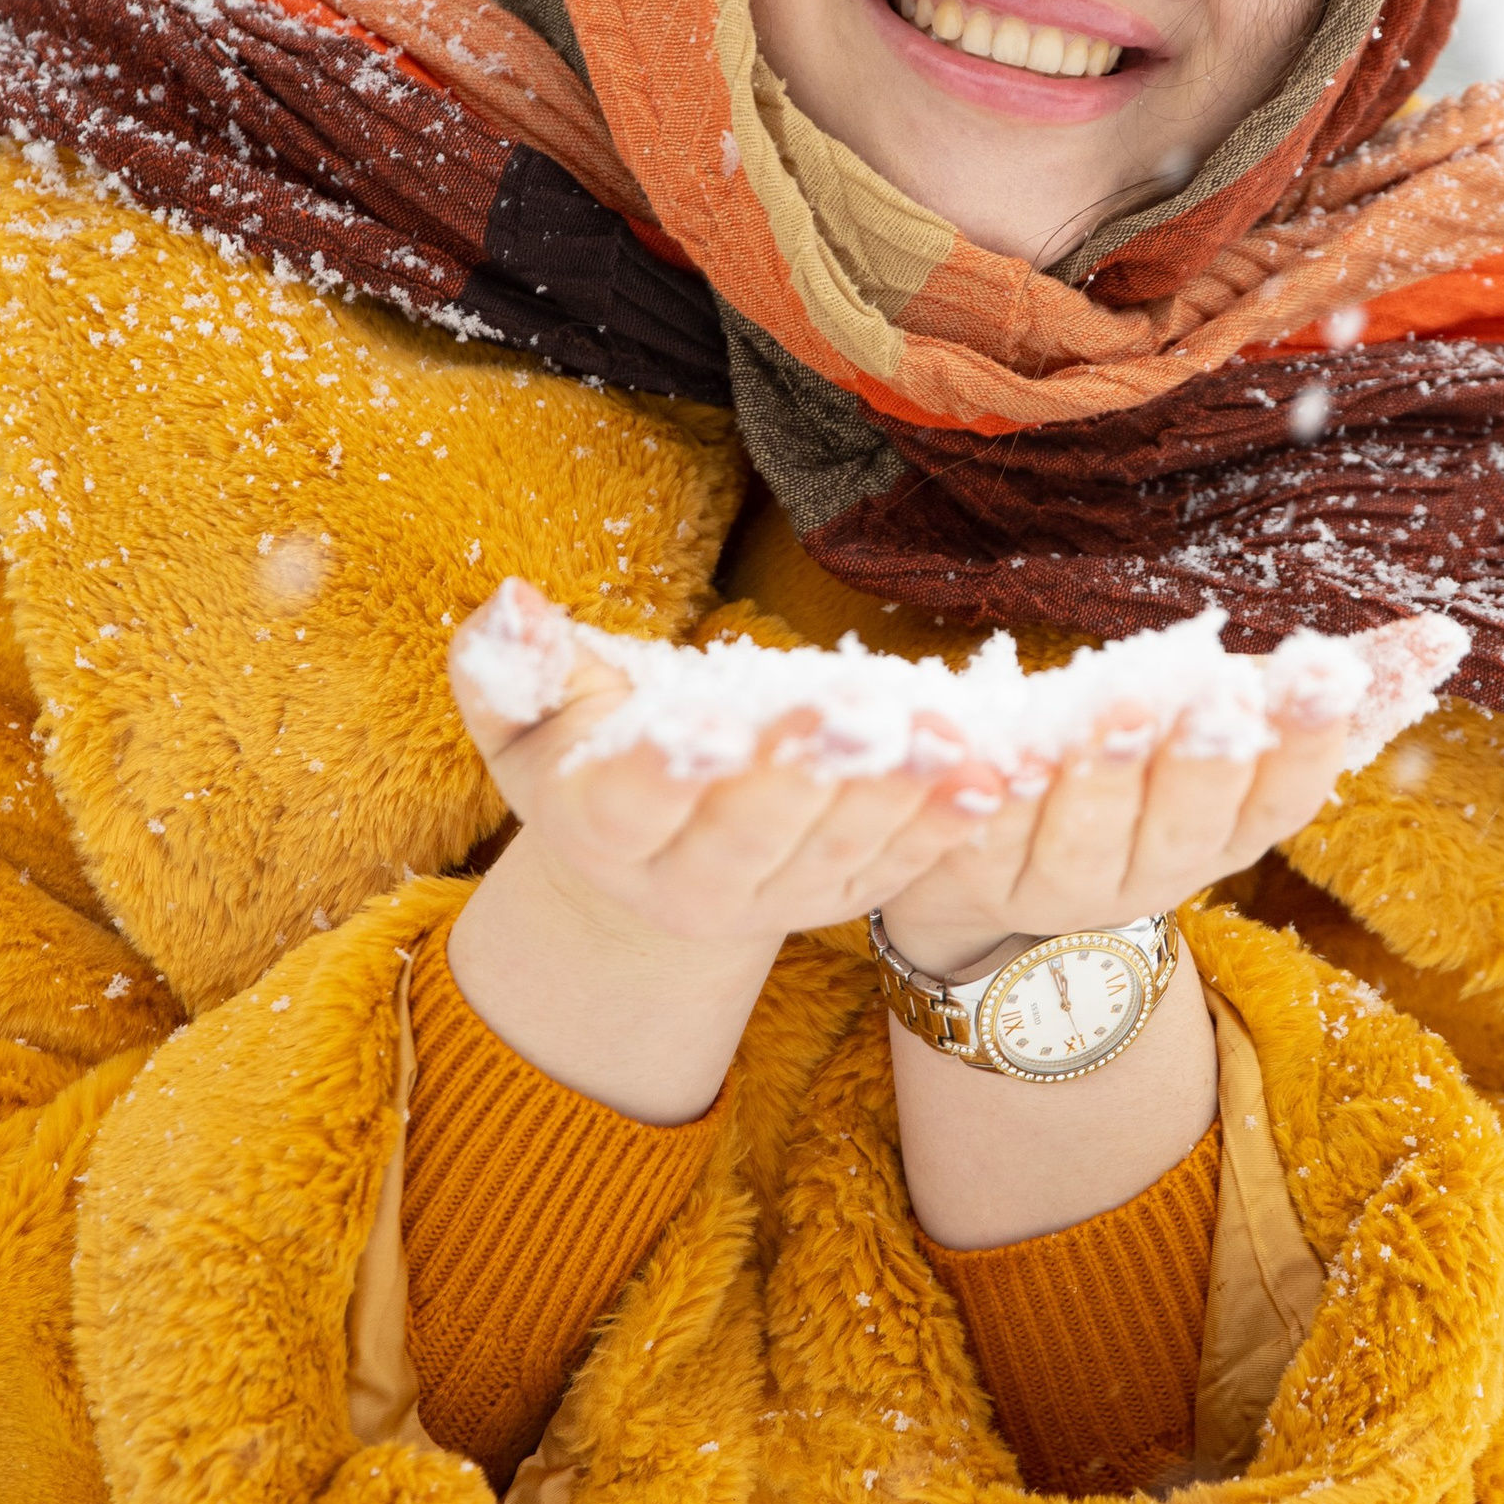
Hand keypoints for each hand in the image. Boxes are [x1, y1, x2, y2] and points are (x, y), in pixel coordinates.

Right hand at [447, 583, 992, 949]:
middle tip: (859, 715)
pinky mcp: (846, 895)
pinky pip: (901, 863)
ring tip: (946, 738)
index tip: (707, 723)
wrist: (643, 855)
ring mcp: (775, 898)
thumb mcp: (528, 710)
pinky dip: (946, 822)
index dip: (668, 768)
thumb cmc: (584, 750)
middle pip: (750, 834)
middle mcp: (689, 882)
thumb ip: (511, 664)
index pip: (631, 802)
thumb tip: (511, 605)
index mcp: (601, 829)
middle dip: (807, 774)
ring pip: (838, 852)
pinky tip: (992, 775)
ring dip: (897, 795)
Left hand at [875, 694, 1350, 974]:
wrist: (995, 850)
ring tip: (1122, 702)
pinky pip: (978, 835)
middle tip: (1223, 696)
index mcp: (1225, 835)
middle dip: (1207, 762)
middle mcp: (1150, 874)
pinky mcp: (973, 872)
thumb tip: (1447, 636)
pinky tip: (999, 748)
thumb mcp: (1234, 718)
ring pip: (1086, 835)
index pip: (1281, 800)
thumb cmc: (1143, 765)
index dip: (1304, 741)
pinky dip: (987, 795)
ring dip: (1106, 772)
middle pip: (1186, 826)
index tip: (1324, 672)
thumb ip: (1336, 686)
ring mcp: (1059, 884)